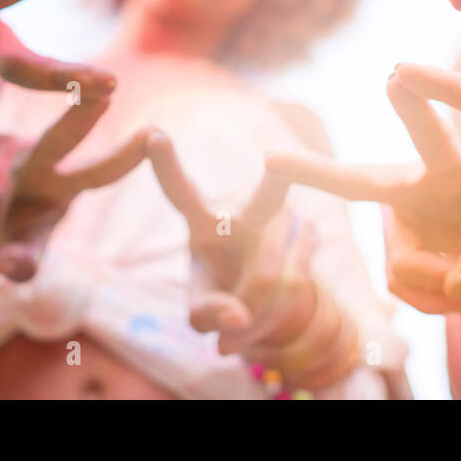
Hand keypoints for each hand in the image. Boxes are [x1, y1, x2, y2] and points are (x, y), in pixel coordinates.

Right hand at [0, 96, 149, 298]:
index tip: (156, 133)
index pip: (99, 172)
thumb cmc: (5, 236)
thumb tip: (10, 265)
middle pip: (60, 138)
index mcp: (62, 181)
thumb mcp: (22, 251)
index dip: (126, 156)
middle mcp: (33, 155)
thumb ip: (24, 260)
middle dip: (82, 118)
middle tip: (104, 97)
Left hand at [147, 132, 359, 388]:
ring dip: (258, 317)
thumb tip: (240, 317)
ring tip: (242, 329)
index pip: (180, 192)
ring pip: (271, 278)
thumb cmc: (220, 296)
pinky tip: (266, 319)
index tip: (152, 131)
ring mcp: (281, 216)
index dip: (167, 164)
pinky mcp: (307, 231)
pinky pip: (295, 285)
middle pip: (266, 196)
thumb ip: (207, 315)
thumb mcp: (200, 313)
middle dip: (277, 178)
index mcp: (203, 221)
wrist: (264, 300)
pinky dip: (277, 316)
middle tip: (276, 162)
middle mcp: (245, 208)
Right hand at [268, 76, 460, 313]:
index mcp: (449, 163)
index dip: (414, 107)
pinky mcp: (394, 258)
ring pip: (409, 270)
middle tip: (270, 160)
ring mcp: (398, 224)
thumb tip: (459, 288)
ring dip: (449, 287)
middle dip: (314, 170)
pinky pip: (406, 295)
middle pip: (360, 182)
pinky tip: (455, 290)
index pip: (433, 135)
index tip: (394, 76)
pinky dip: (439, 303)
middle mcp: (411, 186)